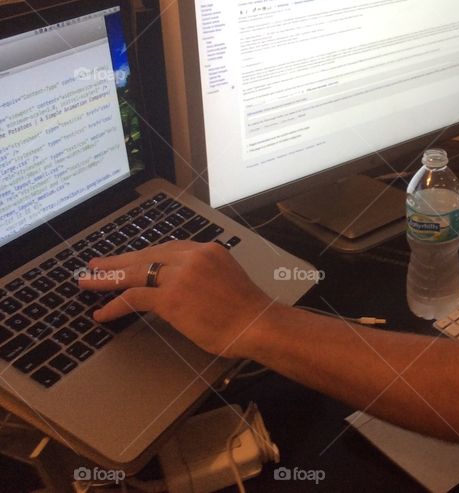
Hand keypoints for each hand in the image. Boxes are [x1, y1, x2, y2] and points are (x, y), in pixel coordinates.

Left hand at [77, 241, 275, 358]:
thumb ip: (202, 276)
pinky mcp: (170, 298)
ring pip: (135, 273)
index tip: (128, 260)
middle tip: (95, 265)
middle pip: (146, 255)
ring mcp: (180, 275)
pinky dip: (115, 305)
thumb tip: (182, 289)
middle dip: (118, 262)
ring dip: (107, 279)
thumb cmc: (247, 311)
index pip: (167, 249)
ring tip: (87, 281)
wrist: (257, 324)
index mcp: (207, 250)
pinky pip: (134, 297)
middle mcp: (192, 256)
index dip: (142, 256)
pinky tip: (102, 313)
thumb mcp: (226, 279)